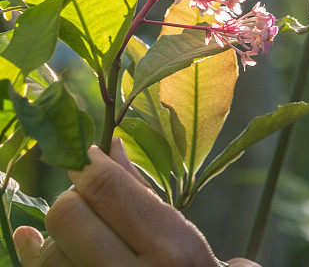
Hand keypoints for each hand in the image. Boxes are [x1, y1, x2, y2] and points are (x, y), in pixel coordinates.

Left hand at [12, 137, 260, 266]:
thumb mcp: (184, 238)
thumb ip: (143, 195)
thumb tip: (110, 147)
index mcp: (172, 251)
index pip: (106, 189)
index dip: (88, 162)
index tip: (87, 153)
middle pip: (68, 215)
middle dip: (75, 199)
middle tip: (92, 198)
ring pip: (47, 251)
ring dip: (58, 231)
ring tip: (79, 226)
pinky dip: (32, 254)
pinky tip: (30, 240)